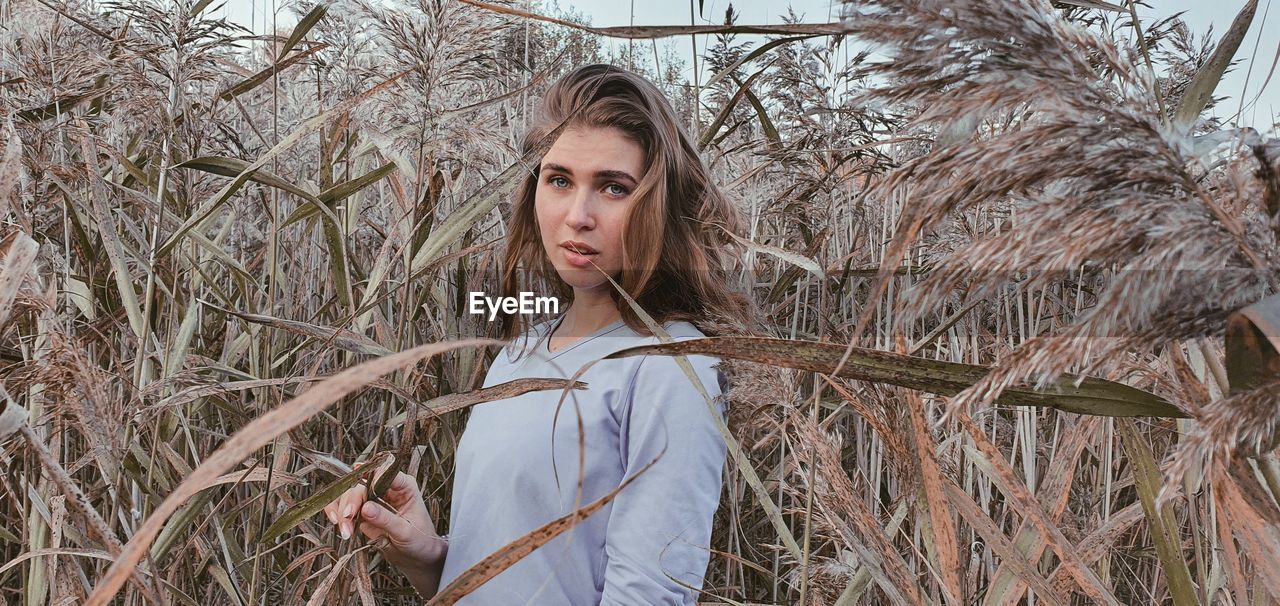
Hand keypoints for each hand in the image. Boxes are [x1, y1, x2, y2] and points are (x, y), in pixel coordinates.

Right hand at [321, 470, 446, 571]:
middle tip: (346, 518)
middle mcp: (387, 488)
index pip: (386, 472)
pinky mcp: (363, 511)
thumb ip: (386, 519)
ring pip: (350, 495)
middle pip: (362, 485)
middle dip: (351, 501)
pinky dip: (337, 512)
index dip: (370, 472)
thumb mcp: (405, 531)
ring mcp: (373, 498)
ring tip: (345, 531)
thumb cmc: (419, 540)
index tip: (357, 477)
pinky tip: (337, 523)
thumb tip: (365, 508)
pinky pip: (345, 506)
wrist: (416, 556)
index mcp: (404, 486)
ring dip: (343, 511)